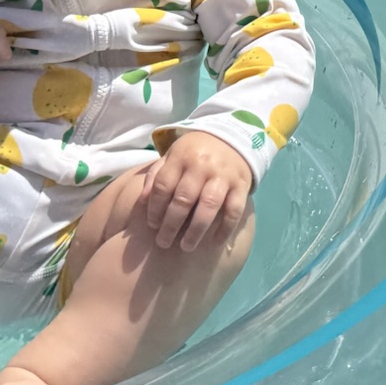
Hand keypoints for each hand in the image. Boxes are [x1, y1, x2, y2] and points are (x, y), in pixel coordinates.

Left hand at [143, 132, 251, 251]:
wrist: (233, 138)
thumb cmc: (195, 153)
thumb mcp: (173, 155)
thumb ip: (156, 175)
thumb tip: (143, 201)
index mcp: (181, 157)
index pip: (163, 185)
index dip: (155, 208)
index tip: (152, 226)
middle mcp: (202, 166)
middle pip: (183, 199)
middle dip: (171, 225)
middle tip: (163, 243)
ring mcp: (223, 176)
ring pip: (208, 206)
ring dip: (196, 230)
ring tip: (186, 247)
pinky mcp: (242, 185)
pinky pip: (234, 210)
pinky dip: (225, 229)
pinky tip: (215, 243)